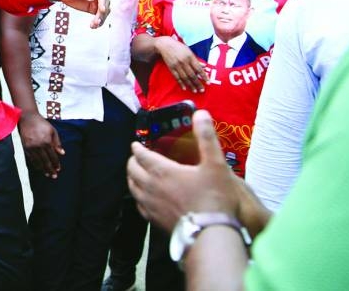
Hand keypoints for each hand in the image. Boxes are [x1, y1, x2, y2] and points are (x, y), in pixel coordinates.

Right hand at [18, 112, 64, 178]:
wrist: (28, 118)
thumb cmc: (42, 124)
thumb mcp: (53, 131)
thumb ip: (57, 143)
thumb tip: (62, 153)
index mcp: (47, 141)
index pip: (53, 156)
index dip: (56, 163)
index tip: (58, 169)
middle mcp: (39, 146)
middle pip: (46, 161)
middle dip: (50, 169)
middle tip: (54, 176)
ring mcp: (31, 147)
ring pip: (38, 161)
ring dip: (43, 169)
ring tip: (47, 174)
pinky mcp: (25, 147)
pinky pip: (31, 158)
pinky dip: (35, 164)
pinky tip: (39, 167)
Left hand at [44, 0, 110, 27]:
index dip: (103, 0)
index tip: (102, 10)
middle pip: (105, 2)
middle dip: (102, 12)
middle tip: (97, 21)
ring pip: (104, 10)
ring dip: (101, 18)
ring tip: (94, 25)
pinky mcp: (94, 7)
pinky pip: (99, 15)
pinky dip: (97, 21)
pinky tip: (93, 26)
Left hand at [127, 110, 240, 231]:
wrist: (211, 234)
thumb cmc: (214, 198)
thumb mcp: (215, 163)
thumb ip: (207, 137)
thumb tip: (200, 113)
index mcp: (162, 171)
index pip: (142, 155)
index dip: (137, 148)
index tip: (136, 144)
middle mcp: (151, 187)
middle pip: (132, 170)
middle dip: (133, 161)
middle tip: (136, 157)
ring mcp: (151, 206)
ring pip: (133, 188)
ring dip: (132, 178)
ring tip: (136, 175)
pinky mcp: (155, 222)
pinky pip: (140, 206)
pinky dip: (138, 198)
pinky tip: (144, 199)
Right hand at [157, 36, 208, 92]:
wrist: (165, 45)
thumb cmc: (179, 47)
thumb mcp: (189, 51)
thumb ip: (196, 60)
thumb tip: (204, 67)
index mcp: (190, 57)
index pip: (198, 69)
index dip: (204, 76)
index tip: (208, 82)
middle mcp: (184, 62)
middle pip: (192, 75)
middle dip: (198, 83)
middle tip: (202, 90)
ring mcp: (177, 65)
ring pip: (185, 78)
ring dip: (190, 85)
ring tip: (195, 91)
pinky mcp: (171, 68)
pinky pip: (177, 77)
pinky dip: (180, 83)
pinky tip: (184, 88)